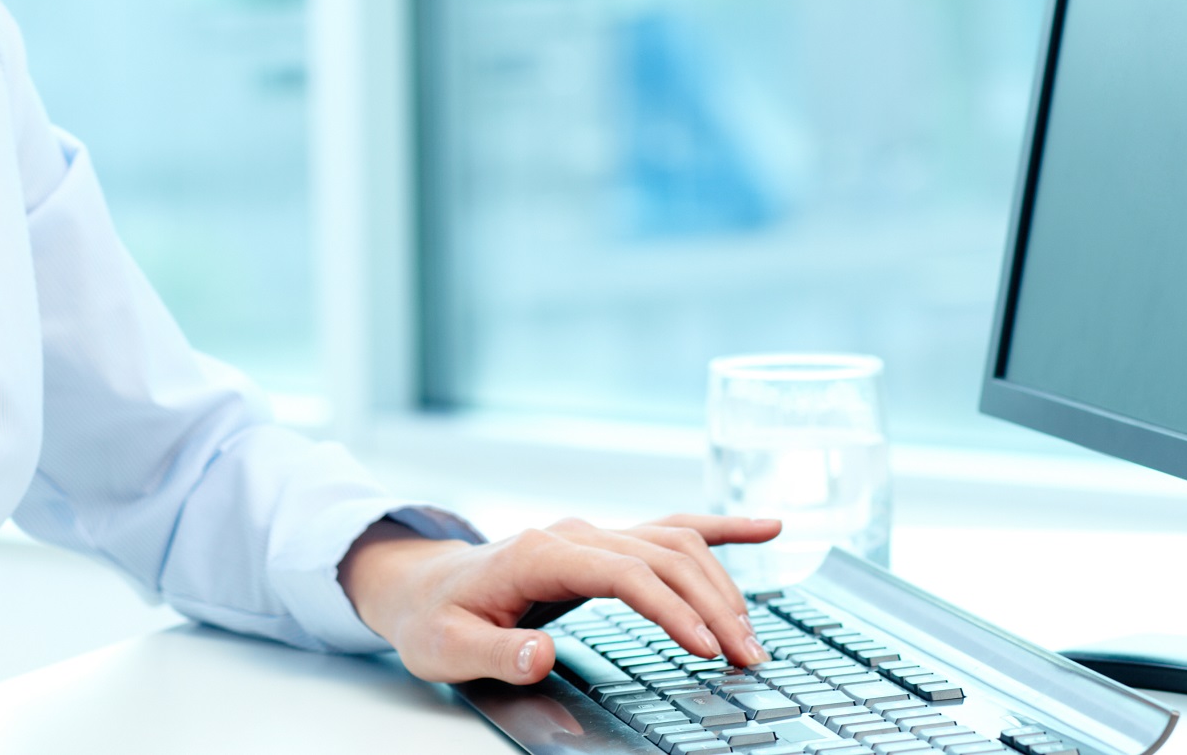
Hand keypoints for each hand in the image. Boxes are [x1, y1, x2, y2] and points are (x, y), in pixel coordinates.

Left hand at [339, 513, 780, 684]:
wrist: (420, 585)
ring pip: (675, 542)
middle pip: (662, 556)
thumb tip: (540, 654)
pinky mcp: (606, 543)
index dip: (671, 609)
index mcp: (540, 553)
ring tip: (753, 638)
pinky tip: (766, 528)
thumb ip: (493, 652)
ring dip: (721, 584)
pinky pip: (672, 527)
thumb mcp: (446, 647)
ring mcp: (594, 534)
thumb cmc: (433, 618)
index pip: (624, 573)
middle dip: (712, 605)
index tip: (706, 648)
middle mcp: (575, 534)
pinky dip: (722, 527)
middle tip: (748, 659)